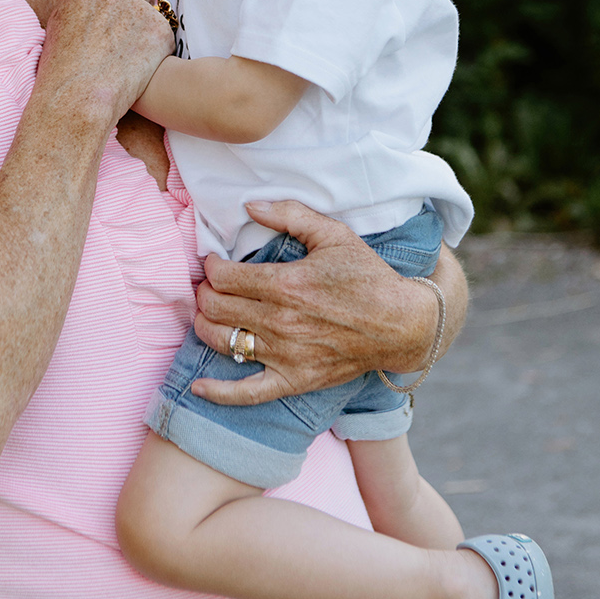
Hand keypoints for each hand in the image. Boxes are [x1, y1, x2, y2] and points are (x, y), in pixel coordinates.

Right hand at [40, 0, 175, 115]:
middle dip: (140, 3)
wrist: (77, 100)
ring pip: (156, 9)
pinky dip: (158, 50)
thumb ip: (82, 4)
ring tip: (132, 55)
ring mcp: (139, 9)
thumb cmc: (62, 72)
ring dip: (149, 25)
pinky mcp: (159, 30)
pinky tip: (140, 68)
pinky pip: (165, 35)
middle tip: (131, 31)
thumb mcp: (59, 25)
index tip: (123, 2)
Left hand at [190, 199, 449, 405]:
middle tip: (212, 285)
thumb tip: (250, 205)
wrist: (402, 324)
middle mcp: (280, 322)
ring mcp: (285, 355)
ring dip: (205, 325)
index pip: (224, 276)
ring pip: (222, 341)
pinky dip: (218, 392)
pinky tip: (198, 386)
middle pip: (215, 307)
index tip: (215, 261)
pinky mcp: (294, 380)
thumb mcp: (333, 234)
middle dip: (205, 292)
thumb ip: (290, 215)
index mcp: (286, 284)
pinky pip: (246, 393)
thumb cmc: (367, 276)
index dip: (211, 266)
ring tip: (210, 313)